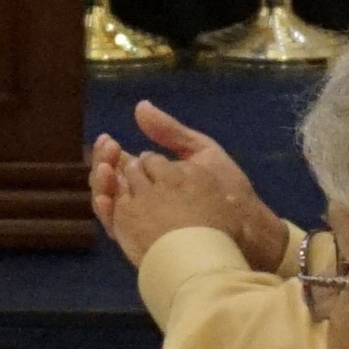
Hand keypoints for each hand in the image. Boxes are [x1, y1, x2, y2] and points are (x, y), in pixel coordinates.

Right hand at [92, 101, 288, 271]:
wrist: (248, 227)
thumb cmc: (228, 190)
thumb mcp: (200, 153)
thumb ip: (171, 132)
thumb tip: (140, 107)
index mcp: (154, 178)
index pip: (121, 163)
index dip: (110, 151)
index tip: (109, 139)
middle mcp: (142, 199)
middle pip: (109, 181)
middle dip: (102, 165)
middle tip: (107, 153)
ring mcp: (140, 221)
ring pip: (107, 203)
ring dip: (100, 186)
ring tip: (106, 171)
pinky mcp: (141, 241)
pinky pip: (115, 228)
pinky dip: (105, 213)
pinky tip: (107, 199)